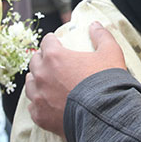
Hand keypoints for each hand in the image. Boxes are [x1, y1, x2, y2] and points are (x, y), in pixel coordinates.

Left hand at [25, 22, 125, 137]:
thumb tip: (95, 25)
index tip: (58, 44)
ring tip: (49, 83)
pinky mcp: (40, 116)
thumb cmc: (106, 83)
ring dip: (37, 80)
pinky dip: (39, 103)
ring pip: (30, 83)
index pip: (46, 41)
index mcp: (54, 56)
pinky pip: (32, 106)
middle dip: (43, 60)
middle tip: (55, 64)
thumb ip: (102, 36)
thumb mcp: (110, 53)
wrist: (104, 117)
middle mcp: (41, 74)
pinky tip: (49, 103)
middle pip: (34, 61)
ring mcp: (38, 96)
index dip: (53, 41)